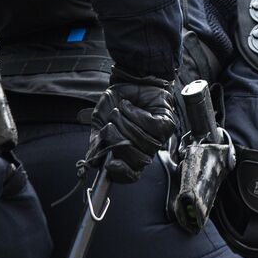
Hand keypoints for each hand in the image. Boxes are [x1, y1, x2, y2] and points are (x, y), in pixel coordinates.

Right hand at [87, 66, 176, 182]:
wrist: (127, 81)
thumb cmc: (115, 103)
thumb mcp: (99, 123)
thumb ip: (96, 143)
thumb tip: (92, 162)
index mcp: (129, 154)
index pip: (131, 175)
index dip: (122, 173)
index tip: (110, 165)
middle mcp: (145, 150)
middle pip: (136, 160)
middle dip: (118, 140)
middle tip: (110, 124)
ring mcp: (158, 139)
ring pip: (142, 141)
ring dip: (126, 122)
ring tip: (120, 109)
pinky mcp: (166, 125)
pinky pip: (150, 126)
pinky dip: (135, 113)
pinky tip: (130, 105)